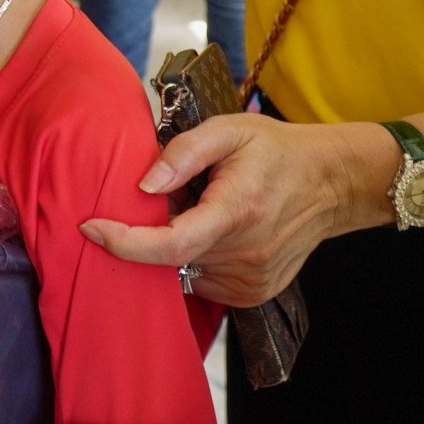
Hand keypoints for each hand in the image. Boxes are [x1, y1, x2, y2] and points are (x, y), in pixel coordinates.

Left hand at [78, 114, 392, 305]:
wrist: (332, 183)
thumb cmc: (276, 151)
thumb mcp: (230, 130)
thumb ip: (183, 152)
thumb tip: (143, 183)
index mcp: (236, 210)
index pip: (170, 242)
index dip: (124, 241)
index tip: (91, 227)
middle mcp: (245, 253)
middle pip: (171, 256)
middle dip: (149, 231)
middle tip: (166, 197)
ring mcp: (252, 280)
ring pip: (185, 271)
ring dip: (176, 245)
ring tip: (202, 208)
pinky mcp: (255, 293)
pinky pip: (204, 282)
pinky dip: (196, 259)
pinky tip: (215, 231)